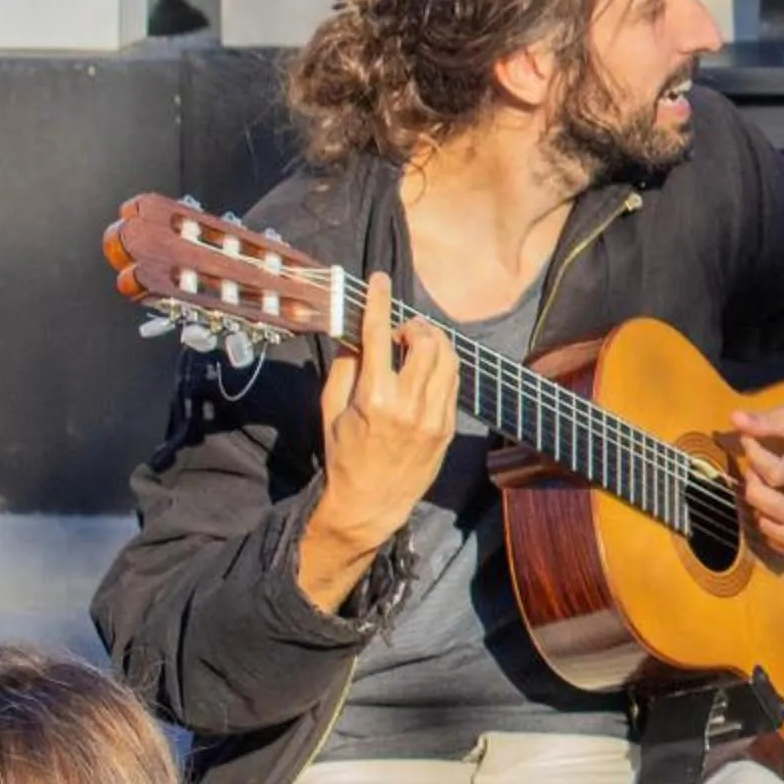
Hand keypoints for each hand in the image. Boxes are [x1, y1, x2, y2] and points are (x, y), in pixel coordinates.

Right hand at [298, 272, 458, 611]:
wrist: (370, 502)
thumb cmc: (343, 455)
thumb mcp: (330, 411)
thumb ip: (344, 368)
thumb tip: (357, 335)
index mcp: (374, 398)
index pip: (380, 335)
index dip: (380, 301)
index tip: (379, 280)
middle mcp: (408, 404)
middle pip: (426, 342)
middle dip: (415, 326)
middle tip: (403, 329)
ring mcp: (433, 416)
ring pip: (447, 359)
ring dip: (434, 342)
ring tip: (417, 344)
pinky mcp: (446, 427)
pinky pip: (452, 382)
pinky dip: (442, 366)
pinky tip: (428, 368)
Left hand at [734, 397, 783, 558]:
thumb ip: (767, 421)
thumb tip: (734, 419)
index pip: (781, 473)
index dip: (755, 459)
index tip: (749, 443)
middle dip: (756, 494)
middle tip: (752, 476)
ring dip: (766, 523)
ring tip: (760, 501)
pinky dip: (778, 541)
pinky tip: (771, 519)